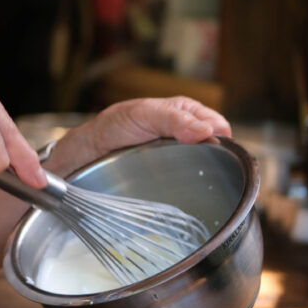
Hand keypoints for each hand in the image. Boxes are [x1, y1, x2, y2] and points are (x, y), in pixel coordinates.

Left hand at [47, 96, 230, 175]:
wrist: (86, 153)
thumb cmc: (114, 126)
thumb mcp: (143, 114)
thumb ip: (173, 119)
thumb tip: (207, 132)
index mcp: (186, 113)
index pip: (218, 127)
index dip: (221, 139)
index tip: (213, 152)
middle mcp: (186, 136)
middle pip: (217, 150)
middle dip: (218, 161)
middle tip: (204, 170)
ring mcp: (179, 159)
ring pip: (206, 169)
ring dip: (205, 177)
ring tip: (197, 184)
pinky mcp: (170, 179)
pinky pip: (190, 185)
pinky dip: (192, 189)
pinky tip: (189, 194)